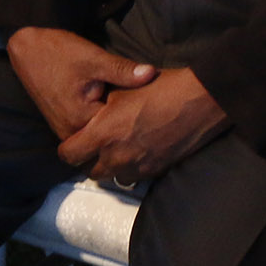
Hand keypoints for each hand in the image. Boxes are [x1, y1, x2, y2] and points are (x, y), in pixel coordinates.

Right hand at [7, 26, 157, 139]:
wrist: (27, 48)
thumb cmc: (58, 52)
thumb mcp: (94, 58)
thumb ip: (122, 70)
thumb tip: (151, 74)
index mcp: (80, 120)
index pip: (117, 128)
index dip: (135, 117)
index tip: (150, 106)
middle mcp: (70, 131)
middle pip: (106, 134)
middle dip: (124, 122)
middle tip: (144, 108)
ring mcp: (63, 129)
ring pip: (96, 132)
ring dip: (111, 122)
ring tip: (131, 108)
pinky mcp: (61, 123)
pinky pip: (86, 128)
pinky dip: (99, 120)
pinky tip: (111, 106)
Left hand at [55, 65, 226, 184]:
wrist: (197, 102)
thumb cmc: (159, 89)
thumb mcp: (123, 89)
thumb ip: (101, 107)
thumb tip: (91, 112)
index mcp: (102, 135)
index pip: (68, 154)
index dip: (68, 148)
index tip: (74, 140)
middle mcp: (116, 157)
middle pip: (91, 171)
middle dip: (92, 159)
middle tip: (99, 144)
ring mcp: (136, 167)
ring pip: (114, 177)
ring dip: (114, 166)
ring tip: (121, 147)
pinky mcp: (155, 171)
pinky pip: (135, 176)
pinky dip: (133, 167)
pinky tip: (141, 149)